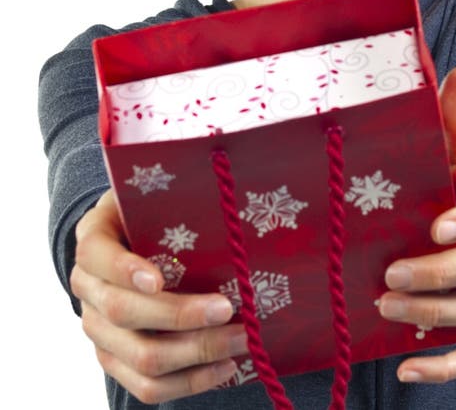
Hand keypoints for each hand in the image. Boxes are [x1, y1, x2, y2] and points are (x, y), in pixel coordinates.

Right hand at [70, 190, 247, 402]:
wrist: (128, 241)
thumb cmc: (152, 213)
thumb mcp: (154, 196)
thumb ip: (176, 198)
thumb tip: (229, 202)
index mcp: (93, 239)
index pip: (98, 255)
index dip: (125, 270)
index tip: (159, 280)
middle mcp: (87, 286)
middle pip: (124, 312)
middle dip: (182, 315)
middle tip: (229, 309)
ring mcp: (97, 328)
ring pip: (139, 357)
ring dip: (196, 353)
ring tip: (240, 340)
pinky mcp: (114, 359)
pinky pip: (145, 386)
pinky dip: (189, 381)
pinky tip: (225, 366)